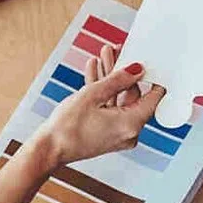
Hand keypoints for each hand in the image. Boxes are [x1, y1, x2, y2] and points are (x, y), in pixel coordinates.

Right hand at [31, 43, 164, 164]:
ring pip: (119, 100)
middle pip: (133, 96)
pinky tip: (95, 71)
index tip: (149, 62)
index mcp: (132, 124)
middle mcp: (129, 132)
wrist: (49, 149)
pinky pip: (111, 109)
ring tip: (102, 56)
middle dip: (122, 72)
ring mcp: (118, 134)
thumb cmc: (67, 127)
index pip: (154, 97)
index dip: (153, 77)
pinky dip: (104, 93)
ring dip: (110, 79)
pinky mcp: (108, 133)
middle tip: (115, 52)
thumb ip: (119, 79)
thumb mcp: (93, 95)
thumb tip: (137, 69)